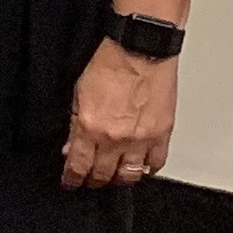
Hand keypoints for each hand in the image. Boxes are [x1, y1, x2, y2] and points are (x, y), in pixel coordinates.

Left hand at [63, 42, 177, 189]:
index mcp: (90, 127)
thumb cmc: (110, 63)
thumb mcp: (78, 94)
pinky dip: (147, 169)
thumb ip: (73, 125)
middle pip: (103, 175)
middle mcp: (115, 138)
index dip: (72, 179)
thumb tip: (70, 148)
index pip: (78, 166)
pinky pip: (156, 164)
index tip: (70, 182)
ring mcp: (141, 139)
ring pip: (130, 176)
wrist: (140, 49)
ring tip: (114, 175)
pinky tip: (140, 167)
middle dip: (94, 180)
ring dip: (119, 178)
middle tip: (91, 179)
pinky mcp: (162, 134)